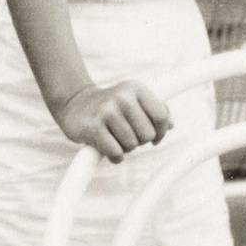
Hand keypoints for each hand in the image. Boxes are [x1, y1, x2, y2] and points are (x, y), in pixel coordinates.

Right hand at [52, 81, 171, 161]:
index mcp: (136, 88)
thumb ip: (153, 110)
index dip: (161, 132)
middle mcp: (122, 97)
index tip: (154, 138)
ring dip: (125, 148)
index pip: (161, 116)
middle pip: (148, 134)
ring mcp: (107, 111)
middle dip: (139, 141)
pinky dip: (114, 156)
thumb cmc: (109, 106)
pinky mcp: (93, 128)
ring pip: (132, 145)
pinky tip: (106, 147)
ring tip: (114, 138)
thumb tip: (171, 125)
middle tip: (126, 135)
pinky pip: (116, 153)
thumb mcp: (132, 100)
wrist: (74, 104)